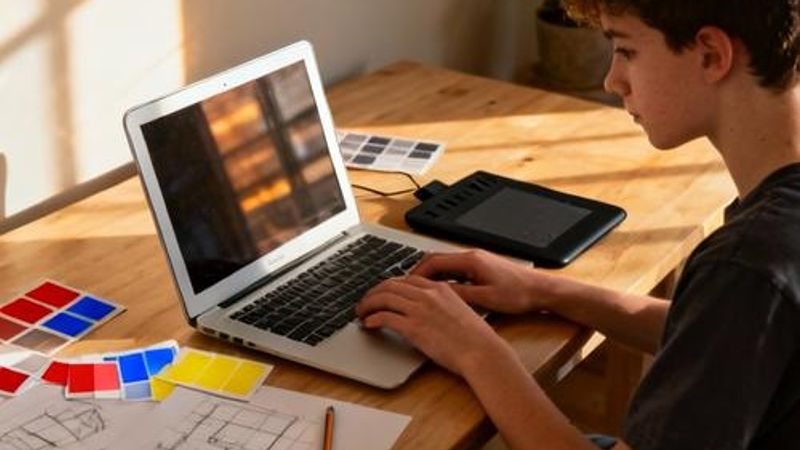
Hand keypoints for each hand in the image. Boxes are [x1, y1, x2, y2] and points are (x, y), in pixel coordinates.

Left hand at [355, 275, 508, 375]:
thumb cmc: (475, 337)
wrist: (481, 351)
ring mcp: (420, 309)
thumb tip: (425, 310)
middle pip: (390, 284)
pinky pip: (385, 317)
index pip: (406, 279)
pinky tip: (368, 324)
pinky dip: (372, 318)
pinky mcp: (414, 327)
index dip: (389, 285)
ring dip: (368, 304)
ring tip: (361, 312)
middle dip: (373, 292)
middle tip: (365, 301)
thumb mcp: (459, 310)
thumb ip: (441, 304)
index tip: (382, 292)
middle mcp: (428, 294)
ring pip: (383, 298)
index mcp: (439, 288)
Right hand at [411, 250, 541, 313]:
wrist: (540, 290)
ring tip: (417, 292)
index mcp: (471, 261)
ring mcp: (476, 261)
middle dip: (418, 274)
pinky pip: (454, 271)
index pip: (433, 261)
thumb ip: (460, 294)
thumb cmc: (518, 294)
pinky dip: (442, 279)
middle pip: (436, 261)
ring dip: (430, 277)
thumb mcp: (486, 298)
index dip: (416, 273)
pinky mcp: (481, 268)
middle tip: (404, 288)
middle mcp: (472, 257)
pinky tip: (439, 292)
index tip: (404, 284)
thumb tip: (437, 293)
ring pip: (444, 266)